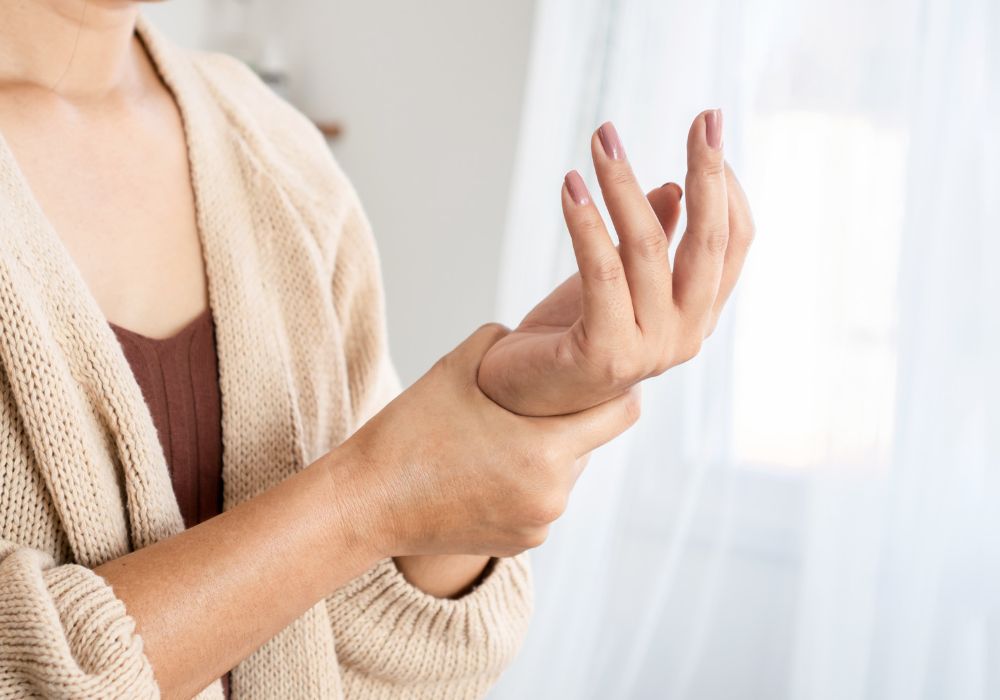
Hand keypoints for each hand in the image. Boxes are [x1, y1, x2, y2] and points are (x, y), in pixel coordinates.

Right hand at [335, 324, 639, 557]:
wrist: (366, 503)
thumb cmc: (408, 433)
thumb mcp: (456, 367)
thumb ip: (504, 341)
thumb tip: (532, 333)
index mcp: (544, 450)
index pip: (621, 413)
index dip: (616, 388)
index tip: (601, 373)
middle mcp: (552, 494)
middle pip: (589, 444)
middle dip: (570, 421)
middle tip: (537, 401)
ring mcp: (538, 525)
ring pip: (565, 475)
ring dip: (546, 454)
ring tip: (502, 437)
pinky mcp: (521, 544)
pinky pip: (541, 503)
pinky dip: (526, 484)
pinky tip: (488, 469)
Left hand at [477, 110, 754, 415]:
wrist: (521, 396)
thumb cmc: (572, 334)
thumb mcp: (618, 279)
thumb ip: (654, 242)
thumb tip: (675, 188)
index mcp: (697, 314)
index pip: (733, 242)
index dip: (727, 184)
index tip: (709, 129)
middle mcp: (686, 334)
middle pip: (708, 242)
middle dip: (707, 172)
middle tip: (702, 117)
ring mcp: (650, 350)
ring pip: (647, 247)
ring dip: (622, 184)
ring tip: (601, 140)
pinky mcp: (606, 353)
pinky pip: (602, 272)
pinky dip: (586, 223)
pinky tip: (571, 186)